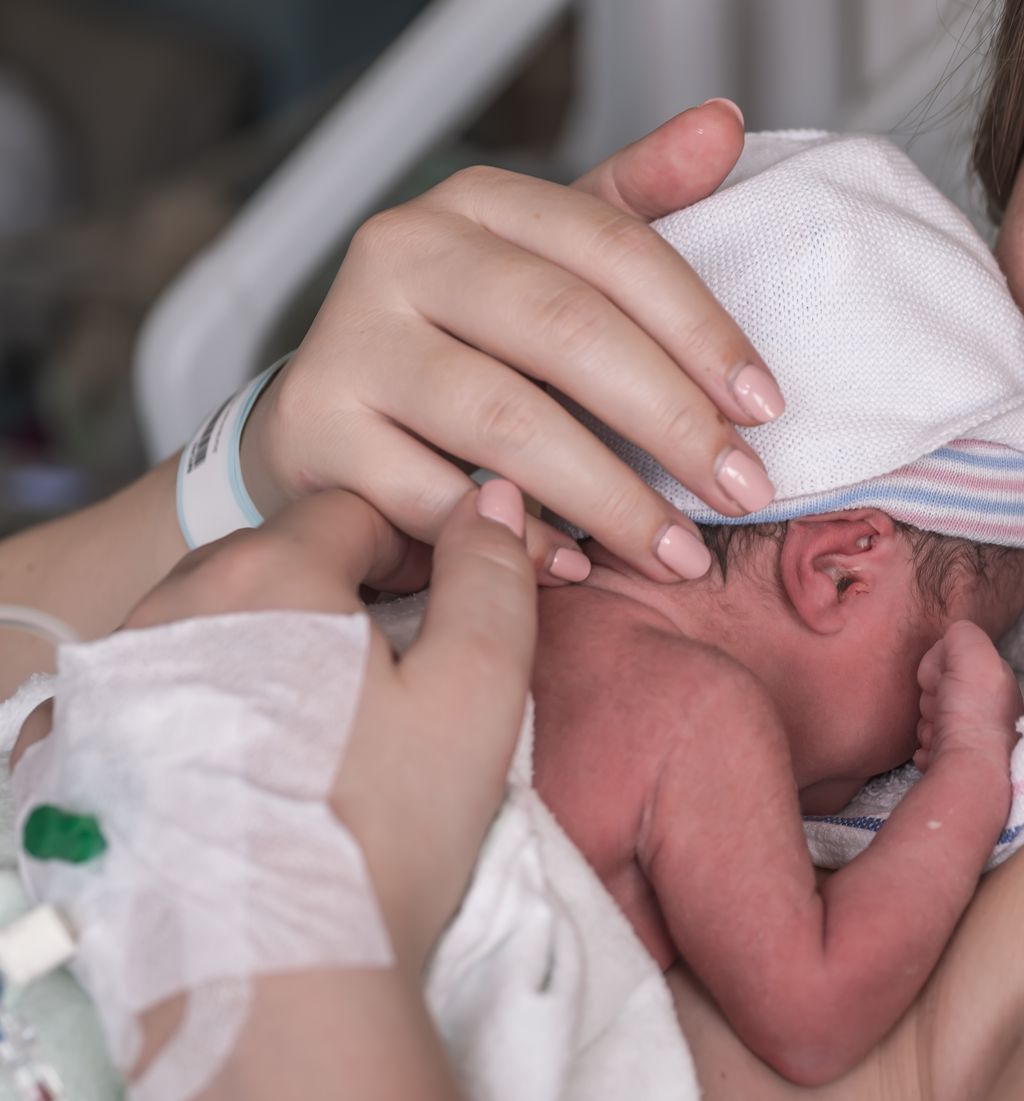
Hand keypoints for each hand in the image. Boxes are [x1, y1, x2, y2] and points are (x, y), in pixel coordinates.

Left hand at [14, 481, 538, 974]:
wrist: (275, 978)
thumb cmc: (383, 831)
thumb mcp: (478, 689)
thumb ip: (492, 576)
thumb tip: (492, 503)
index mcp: (267, 576)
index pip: (350, 513)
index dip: (411, 549)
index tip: (440, 608)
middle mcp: (164, 609)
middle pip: (271, 564)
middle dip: (333, 601)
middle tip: (389, 683)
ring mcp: (106, 686)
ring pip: (204, 628)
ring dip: (260, 655)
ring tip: (316, 737)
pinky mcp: (73, 758)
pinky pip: (143, 698)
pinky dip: (190, 714)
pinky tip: (239, 772)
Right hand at [237, 99, 784, 583]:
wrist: (332, 416)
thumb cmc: (470, 338)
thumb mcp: (556, 259)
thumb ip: (641, 198)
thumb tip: (725, 120)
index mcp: (480, 201)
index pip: (615, 248)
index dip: (703, 330)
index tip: (767, 408)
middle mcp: (404, 250)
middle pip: (568, 330)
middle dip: (673, 422)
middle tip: (745, 491)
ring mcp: (351, 338)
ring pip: (506, 419)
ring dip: (610, 497)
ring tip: (679, 551)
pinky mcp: (317, 426)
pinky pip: (435, 494)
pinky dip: (517, 539)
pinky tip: (577, 566)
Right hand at [911, 620, 1021, 772]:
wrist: (967, 771)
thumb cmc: (973, 713)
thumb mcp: (973, 653)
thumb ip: (962, 635)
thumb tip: (948, 642)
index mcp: (998, 684)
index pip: (957, 663)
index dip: (941, 668)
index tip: (940, 681)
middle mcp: (993, 714)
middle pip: (942, 693)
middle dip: (932, 699)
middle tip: (938, 708)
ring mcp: (976, 743)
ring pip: (933, 721)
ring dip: (928, 725)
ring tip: (937, 733)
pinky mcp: (958, 768)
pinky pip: (929, 749)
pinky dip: (928, 750)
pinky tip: (936, 752)